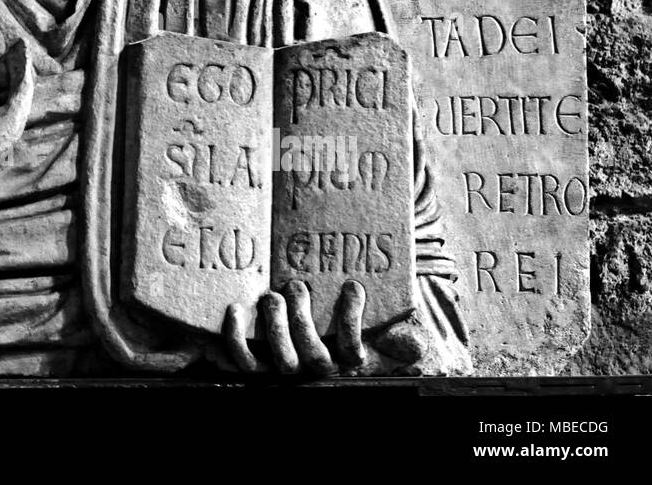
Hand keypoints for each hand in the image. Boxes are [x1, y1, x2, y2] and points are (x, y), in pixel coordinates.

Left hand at [218, 280, 428, 375]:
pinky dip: (236, 339)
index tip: (352, 285)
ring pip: (284, 363)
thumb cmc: (347, 313)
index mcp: (347, 356)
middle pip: (315, 360)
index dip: (351, 321)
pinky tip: (235, 309)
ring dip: (277, 328)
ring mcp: (288, 366)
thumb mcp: (380, 318)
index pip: (353, 351)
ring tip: (273, 296)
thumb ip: (400, 330)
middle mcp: (318, 366)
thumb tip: (416, 340)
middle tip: (297, 287)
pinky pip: (245, 363)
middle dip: (303, 324)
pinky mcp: (257, 361)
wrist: (303, 320)